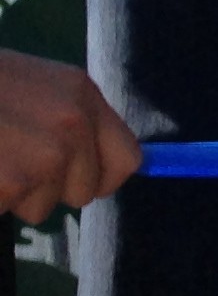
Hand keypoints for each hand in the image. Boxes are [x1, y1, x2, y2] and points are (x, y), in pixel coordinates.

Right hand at [0, 51, 137, 221]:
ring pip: (42, 206)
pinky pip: (7, 208)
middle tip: (5, 155)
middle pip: (84, 192)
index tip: (78, 182)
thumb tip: (101, 174)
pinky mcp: (10, 181)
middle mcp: (71, 122)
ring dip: (12, 191)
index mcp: (79, 92)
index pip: (127, 159)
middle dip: (46, 187)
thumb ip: (67, 121)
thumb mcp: (28, 87)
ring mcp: (42, 154)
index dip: (101, 179)